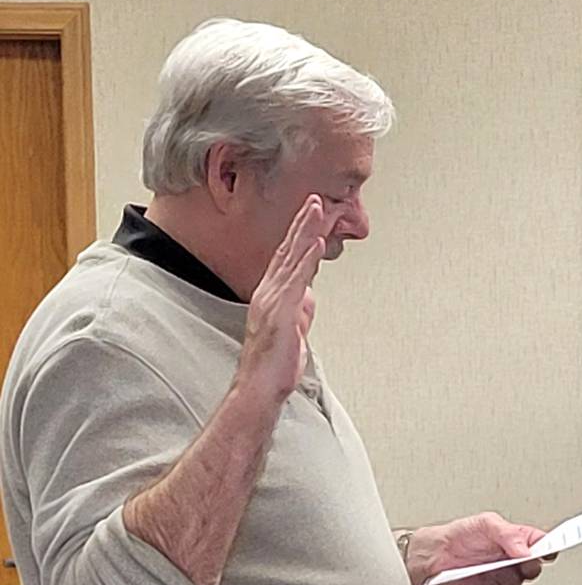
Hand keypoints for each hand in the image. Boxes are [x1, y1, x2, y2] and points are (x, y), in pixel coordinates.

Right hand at [236, 196, 325, 403]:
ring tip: (318, 209)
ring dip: (306, 232)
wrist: (260, 385)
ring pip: (292, 258)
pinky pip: (295, 280)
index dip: (300, 234)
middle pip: (288, 250)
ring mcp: (274, 300)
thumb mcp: (294, 328)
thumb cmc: (275, 362)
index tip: (312, 213)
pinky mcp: (281, 311)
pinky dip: (306, 259)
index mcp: (272, 294)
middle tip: (316, 199)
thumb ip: (301, 309)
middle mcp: (270, 291)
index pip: (288, 257)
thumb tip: (309, 295)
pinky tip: (315, 243)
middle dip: (303, 223)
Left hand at [408, 512, 547, 584]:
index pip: (545, 544)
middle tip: (515, 560)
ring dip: (503, 576)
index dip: (552, 547)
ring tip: (484, 566)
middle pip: (535, 568)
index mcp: (519, 540)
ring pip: (518, 584)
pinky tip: (477, 579)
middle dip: (526, 565)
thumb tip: (527, 550)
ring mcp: (505, 577)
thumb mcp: (486, 523)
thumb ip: (509, 534)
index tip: (551, 550)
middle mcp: (514, 560)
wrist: (435, 556)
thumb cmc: (460, 535)